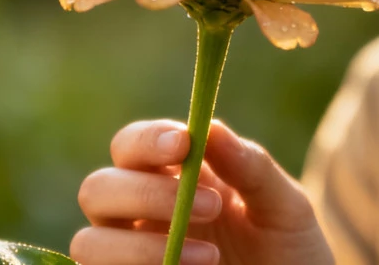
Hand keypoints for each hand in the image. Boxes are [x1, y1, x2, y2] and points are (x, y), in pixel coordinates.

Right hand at [70, 119, 334, 264]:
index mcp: (173, 178)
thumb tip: (211, 128)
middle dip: (145, 192)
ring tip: (210, 257)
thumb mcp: (285, 208)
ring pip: (89, 242)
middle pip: (98, 189)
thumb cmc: (289, 250)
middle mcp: (141, 216)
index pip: (132, 146)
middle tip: (211, 206)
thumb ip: (252, 168)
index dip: (148, 140)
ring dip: (141, 246)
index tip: (184, 144)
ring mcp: (132, 258)